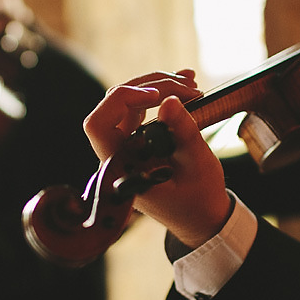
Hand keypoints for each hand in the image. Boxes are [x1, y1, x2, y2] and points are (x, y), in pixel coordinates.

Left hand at [83, 70, 232, 247]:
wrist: (202, 216)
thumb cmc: (199, 199)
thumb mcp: (198, 167)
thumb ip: (183, 133)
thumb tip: (169, 101)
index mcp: (121, 170)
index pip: (98, 125)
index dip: (122, 100)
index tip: (157, 97)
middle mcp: (116, 156)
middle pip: (115, 104)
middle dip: (152, 87)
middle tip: (189, 88)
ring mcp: (124, 147)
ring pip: (127, 102)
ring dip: (158, 86)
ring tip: (191, 83)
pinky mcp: (136, 140)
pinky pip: (139, 109)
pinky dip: (160, 94)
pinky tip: (185, 84)